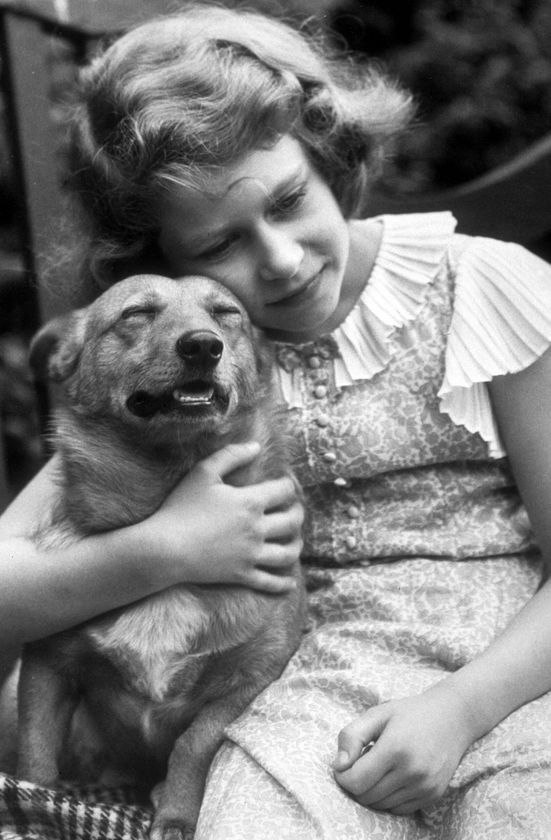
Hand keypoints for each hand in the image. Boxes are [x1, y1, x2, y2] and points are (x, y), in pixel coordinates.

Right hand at [132, 442, 302, 592]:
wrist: (165, 548)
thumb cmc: (181, 507)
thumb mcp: (203, 473)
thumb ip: (231, 455)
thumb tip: (256, 446)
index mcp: (250, 502)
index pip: (284, 491)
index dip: (289, 485)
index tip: (286, 484)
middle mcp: (257, 529)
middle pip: (292, 521)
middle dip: (298, 513)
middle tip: (296, 510)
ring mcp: (251, 555)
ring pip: (287, 553)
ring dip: (296, 545)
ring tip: (296, 541)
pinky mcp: (242, 575)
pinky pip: (270, 582)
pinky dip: (283, 584)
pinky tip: (290, 583)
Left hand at [333, 682, 477, 814]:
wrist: (453, 717)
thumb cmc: (410, 713)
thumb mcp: (377, 714)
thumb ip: (352, 736)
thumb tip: (338, 766)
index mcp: (395, 748)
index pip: (356, 781)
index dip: (342, 776)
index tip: (344, 763)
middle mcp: (412, 772)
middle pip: (366, 796)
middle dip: (356, 782)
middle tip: (362, 761)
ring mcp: (425, 787)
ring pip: (381, 805)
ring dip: (372, 790)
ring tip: (379, 766)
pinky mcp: (433, 795)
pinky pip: (399, 809)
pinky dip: (388, 798)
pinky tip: (392, 776)